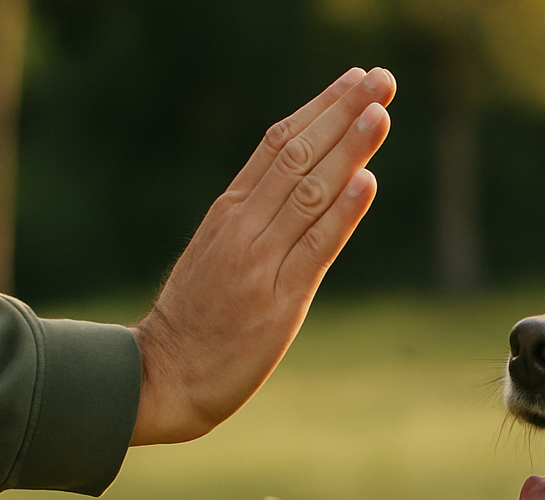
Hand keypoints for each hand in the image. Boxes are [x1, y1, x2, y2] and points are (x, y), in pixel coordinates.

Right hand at [129, 67, 395, 444]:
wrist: (163, 375)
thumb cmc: (196, 320)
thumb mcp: (218, 255)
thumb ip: (255, 223)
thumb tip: (300, 193)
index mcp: (229, 212)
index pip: (278, 144)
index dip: (320, 108)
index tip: (354, 80)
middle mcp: (243, 226)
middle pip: (298, 155)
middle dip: (342, 114)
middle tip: (381, 79)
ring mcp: (259, 261)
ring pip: (309, 192)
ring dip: (348, 149)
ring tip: (381, 113)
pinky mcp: (278, 300)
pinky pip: (314, 247)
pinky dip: (341, 212)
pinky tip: (365, 182)